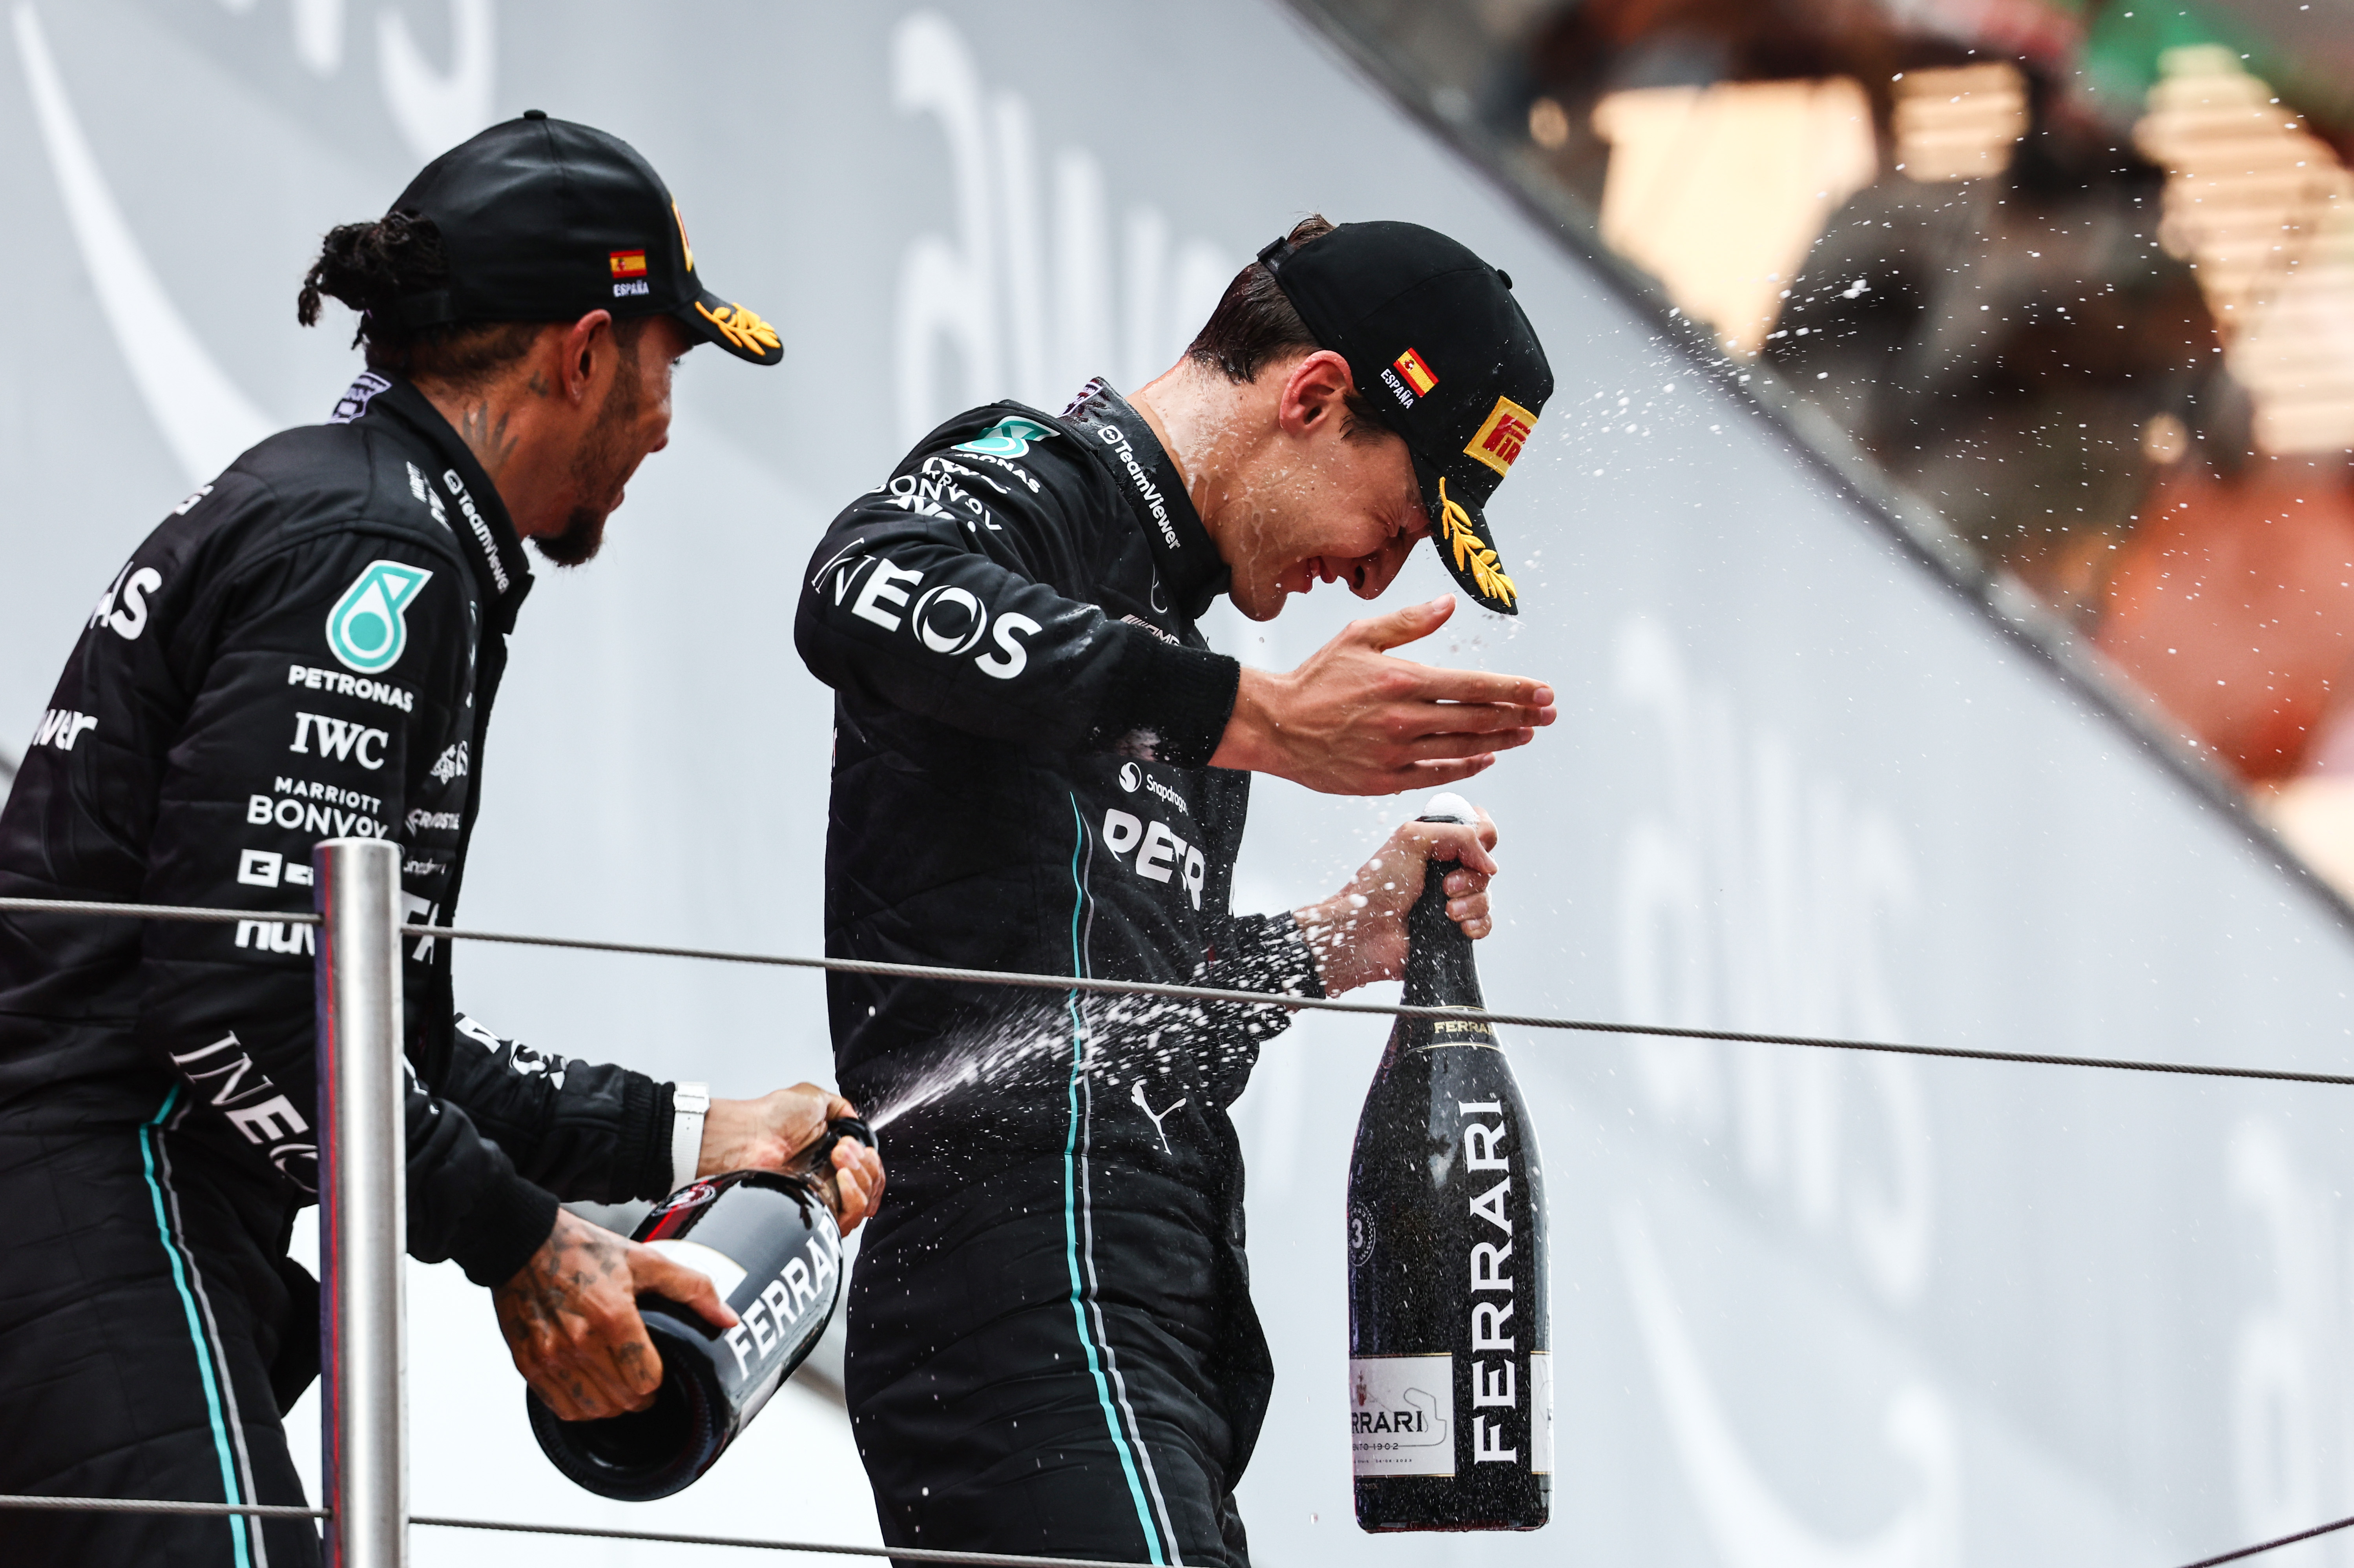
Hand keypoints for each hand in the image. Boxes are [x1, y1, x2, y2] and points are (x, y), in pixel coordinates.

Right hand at [492, 1207, 738, 1420]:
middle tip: (642, 1380)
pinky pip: (560, 1407)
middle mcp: (579, 1341)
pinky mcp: (527, 1363)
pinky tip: (590, 1389)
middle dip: (639, 1395)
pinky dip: (579, 1407)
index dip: (658, 1381)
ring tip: (617, 1386)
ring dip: (611, 1405)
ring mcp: (550, 1356)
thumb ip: (693, 1288)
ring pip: (592, 1410)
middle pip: (622, 1400)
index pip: (646, 1380)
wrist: (523, 1242)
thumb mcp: (646, 1260)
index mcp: (613, 1316)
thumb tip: (728, 1318)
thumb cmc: (584, 1249)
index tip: (659, 1371)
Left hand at [697, 1083, 886, 1233]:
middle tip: (844, 1148)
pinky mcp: (816, 1211)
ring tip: (839, 1157)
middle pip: (872, 1184)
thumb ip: (840, 1107)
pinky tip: (842, 1175)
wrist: (750, 1137)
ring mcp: (824, 1195)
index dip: (872, 1160)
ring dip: (861, 1176)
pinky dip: (854, 1195)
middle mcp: (830, 1176)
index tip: (862, 1147)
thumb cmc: (772, 1117)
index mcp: (833, 1152)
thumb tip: (855, 1122)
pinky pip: (850, 1216)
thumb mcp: (813, 1098)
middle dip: (867, 1164)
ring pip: (865, 1202)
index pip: (869, 1167)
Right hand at [1208, 597, 1553, 795]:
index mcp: (1402, 680)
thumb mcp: (1358, 637)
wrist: (1275, 725)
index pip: (1475, 686)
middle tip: (1548, 714)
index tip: (1544, 692)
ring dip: (1502, 741)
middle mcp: (1404, 718)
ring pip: (1464, 748)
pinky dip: (1467, 766)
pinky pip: (1438, 773)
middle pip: (1478, 719)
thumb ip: (1408, 623)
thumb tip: (1448, 606)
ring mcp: (1397, 752)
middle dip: (1520, 716)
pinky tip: (1487, 758)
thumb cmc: (1315, 679)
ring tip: (1526, 734)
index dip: (1516, 690)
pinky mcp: (1385, 779)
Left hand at [1293, 808, 1498, 995]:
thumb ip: (1458, 835)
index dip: (1483, 838)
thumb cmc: (1377, 886)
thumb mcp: (1411, 839)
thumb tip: (1490, 864)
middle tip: (1445, 887)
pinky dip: (1477, 925)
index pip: (1478, 831)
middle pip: (1486, 867)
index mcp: (1436, 846)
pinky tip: (1460, 927)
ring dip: (1471, 903)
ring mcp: (1451, 900)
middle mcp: (1446, 871)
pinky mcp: (1453, 928)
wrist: (1364, 933)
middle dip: (1471, 878)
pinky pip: (1485, 923)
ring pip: (1486, 896)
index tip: (1471, 848)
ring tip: (1447, 911)